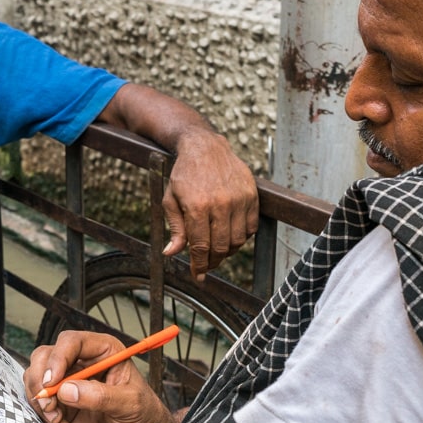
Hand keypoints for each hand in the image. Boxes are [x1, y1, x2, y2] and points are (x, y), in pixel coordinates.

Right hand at [26, 331, 177, 422]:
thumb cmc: (144, 416)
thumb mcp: (130, 404)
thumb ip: (100, 396)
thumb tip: (66, 390)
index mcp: (102, 352)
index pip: (71, 342)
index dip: (57, 359)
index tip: (52, 382)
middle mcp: (81, 363)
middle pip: (45, 357)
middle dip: (41, 381)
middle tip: (49, 405)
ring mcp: (68, 384)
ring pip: (37, 380)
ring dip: (42, 403)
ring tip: (58, 422)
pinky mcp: (61, 405)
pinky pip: (41, 406)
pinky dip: (46, 421)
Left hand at [164, 130, 258, 280]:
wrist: (205, 147)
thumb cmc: (184, 175)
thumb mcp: (171, 200)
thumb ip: (175, 228)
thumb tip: (171, 253)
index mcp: (197, 207)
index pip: (201, 247)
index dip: (199, 265)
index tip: (197, 275)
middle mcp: (220, 204)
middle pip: (221, 247)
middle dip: (213, 262)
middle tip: (206, 266)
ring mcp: (239, 199)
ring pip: (238, 240)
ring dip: (227, 251)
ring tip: (217, 250)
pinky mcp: (252, 195)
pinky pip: (251, 227)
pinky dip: (242, 237)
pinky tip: (230, 235)